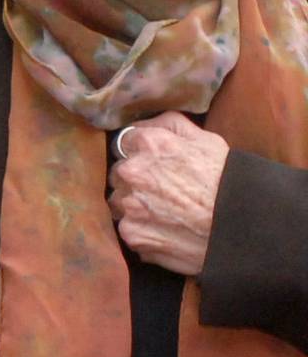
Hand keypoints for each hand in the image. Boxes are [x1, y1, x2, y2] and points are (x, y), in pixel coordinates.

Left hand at [108, 113, 229, 278]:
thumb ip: (170, 125)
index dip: (140, 152)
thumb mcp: (205, 139)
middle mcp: (133, 172)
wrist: (236, 224)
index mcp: (150, 144)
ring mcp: (128, 205)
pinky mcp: (131, 233)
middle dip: (135, 178)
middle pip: (119, 172)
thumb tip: (148, 123)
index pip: (125, 141)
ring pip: (119, 200)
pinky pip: (127, 226)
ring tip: (163, 209)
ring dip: (134, 203)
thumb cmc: (225, 179)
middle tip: (161, 188)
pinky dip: (140, 227)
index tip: (153, 162)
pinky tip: (163, 227)